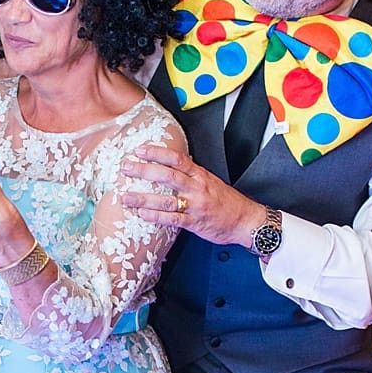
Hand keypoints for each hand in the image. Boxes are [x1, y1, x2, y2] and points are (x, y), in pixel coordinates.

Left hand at [123, 144, 260, 244]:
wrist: (245, 220)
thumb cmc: (227, 201)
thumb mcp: (211, 180)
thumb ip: (193, 173)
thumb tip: (177, 161)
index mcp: (200, 175)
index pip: (177, 159)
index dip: (157, 153)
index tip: (139, 150)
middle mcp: (197, 188)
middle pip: (168, 176)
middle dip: (145, 171)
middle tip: (126, 168)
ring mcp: (196, 206)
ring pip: (166, 200)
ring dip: (144, 198)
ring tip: (126, 197)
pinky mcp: (195, 223)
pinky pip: (173, 219)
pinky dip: (156, 217)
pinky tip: (143, 215)